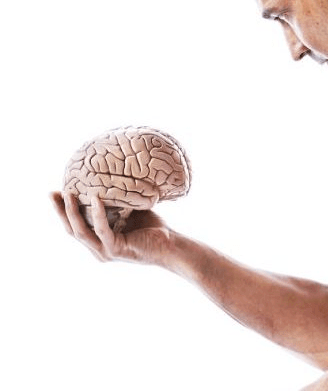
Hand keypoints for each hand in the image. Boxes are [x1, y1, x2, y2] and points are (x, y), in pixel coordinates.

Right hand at [51, 191, 174, 265]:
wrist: (172, 245)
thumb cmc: (154, 229)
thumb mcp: (130, 212)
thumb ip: (117, 202)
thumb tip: (110, 179)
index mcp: (100, 242)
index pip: (75, 227)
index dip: (63, 212)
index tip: (55, 193)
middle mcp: (98, 249)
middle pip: (71, 230)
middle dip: (60, 211)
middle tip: (51, 193)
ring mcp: (105, 252)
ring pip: (81, 232)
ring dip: (72, 212)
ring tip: (68, 193)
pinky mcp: (115, 250)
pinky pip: (102, 230)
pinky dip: (98, 213)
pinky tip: (96, 198)